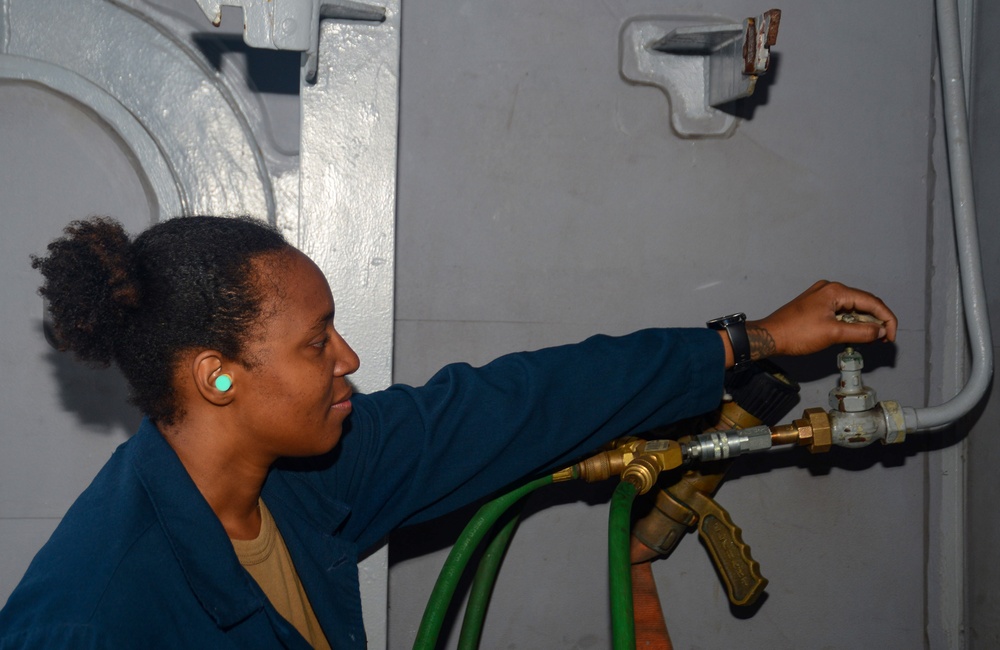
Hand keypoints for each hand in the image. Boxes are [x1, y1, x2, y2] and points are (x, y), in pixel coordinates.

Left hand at [738, 280, 896, 363]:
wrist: (769, 336)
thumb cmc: (797, 334)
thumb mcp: (833, 334)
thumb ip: (861, 332)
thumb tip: (880, 331)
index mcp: (836, 290)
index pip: (872, 301)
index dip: (886, 319)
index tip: (890, 337)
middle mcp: (830, 288)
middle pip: (863, 303)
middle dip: (876, 321)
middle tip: (882, 340)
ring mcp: (822, 296)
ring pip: (852, 308)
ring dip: (863, 323)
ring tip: (870, 339)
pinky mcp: (816, 305)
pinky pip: (840, 311)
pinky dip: (850, 322)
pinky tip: (853, 334)